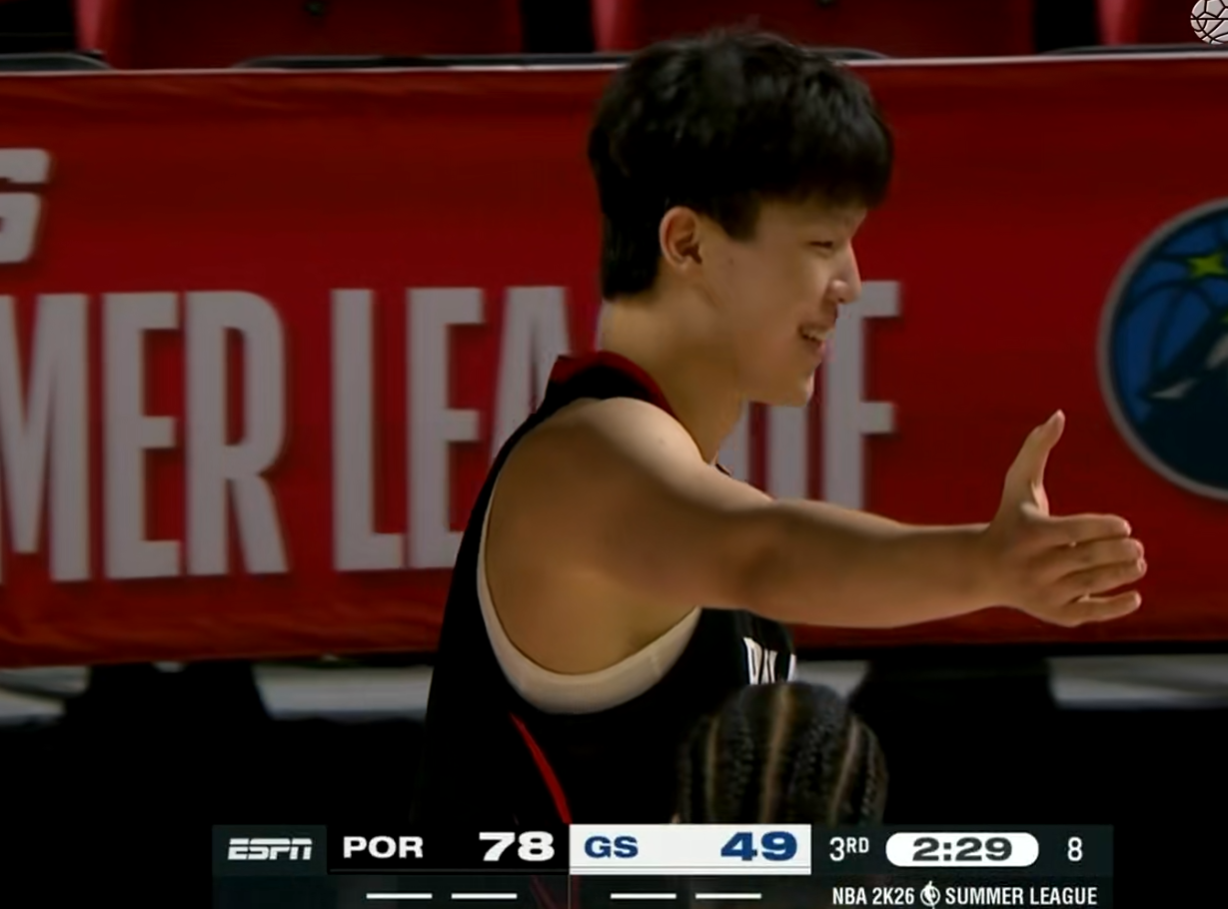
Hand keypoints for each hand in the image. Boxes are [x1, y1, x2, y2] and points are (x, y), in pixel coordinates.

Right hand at [978, 411, 1144, 626]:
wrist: (983, 569)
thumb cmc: (1009, 520)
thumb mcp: (1018, 485)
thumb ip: (1037, 449)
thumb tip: (1058, 415)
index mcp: (1030, 534)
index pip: (1075, 530)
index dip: (1105, 527)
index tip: (1124, 525)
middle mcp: (1034, 566)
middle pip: (1087, 558)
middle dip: (1119, 552)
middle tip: (1136, 546)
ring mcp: (1042, 592)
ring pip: (1091, 584)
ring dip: (1123, 574)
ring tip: (1139, 562)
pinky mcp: (1051, 613)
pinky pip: (1088, 613)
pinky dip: (1115, 607)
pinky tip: (1134, 595)